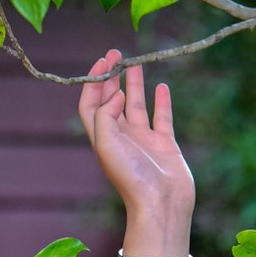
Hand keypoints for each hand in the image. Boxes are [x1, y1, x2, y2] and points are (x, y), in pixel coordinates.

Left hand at [77, 53, 193, 251]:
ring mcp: (143, 140)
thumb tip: (116, 93)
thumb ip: (105, 114)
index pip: (90, 104)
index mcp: (103, 137)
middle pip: (112, 100)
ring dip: (134, 83)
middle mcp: (121, 137)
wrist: (161, 202)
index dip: (93, 82)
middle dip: (112, 76)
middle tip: (117, 53)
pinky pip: (162, 117)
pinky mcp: (165, 144)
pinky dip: (161, 101)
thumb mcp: (107, 142)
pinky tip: (162, 87)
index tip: (102, 62)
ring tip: (136, 62)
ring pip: (136, 105)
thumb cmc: (131, 177)